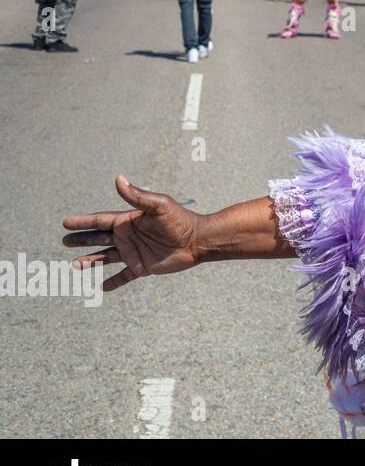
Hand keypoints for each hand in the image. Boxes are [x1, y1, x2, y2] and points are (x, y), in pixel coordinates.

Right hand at [62, 175, 202, 290]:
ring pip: (106, 258)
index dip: (83, 222)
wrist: (198, 240)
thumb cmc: (180, 220)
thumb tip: (118, 178)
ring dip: (91, 261)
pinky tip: (102, 287)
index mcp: (129, 221)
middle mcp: (128, 236)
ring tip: (75, 265)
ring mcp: (134, 252)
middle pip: (99, 238)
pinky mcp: (143, 267)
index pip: (100, 221)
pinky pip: (124, 276)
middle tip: (64, 241)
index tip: (65, 222)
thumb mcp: (158, 205)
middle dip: (82, 239)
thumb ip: (136, 196)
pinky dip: (113, 282)